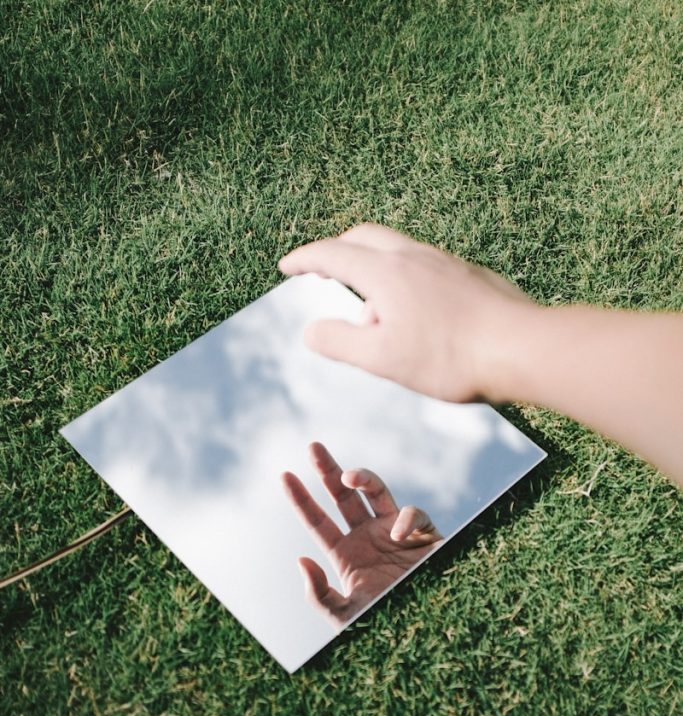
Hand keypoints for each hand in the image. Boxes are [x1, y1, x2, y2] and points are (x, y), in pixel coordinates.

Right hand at [278, 222, 538, 403]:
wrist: (521, 347)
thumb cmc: (451, 357)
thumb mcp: (383, 358)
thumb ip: (341, 342)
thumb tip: (312, 331)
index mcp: (386, 272)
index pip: (332, 255)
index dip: (305, 259)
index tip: (288, 266)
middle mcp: (415, 256)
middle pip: (365, 237)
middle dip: (338, 250)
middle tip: (324, 271)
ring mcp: (446, 262)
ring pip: (398, 251)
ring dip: (374, 269)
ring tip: (374, 315)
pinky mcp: (470, 275)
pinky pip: (425, 266)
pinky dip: (405, 278)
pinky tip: (416, 313)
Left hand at [282, 442, 442, 626]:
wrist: (427, 634)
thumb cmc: (384, 629)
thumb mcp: (345, 618)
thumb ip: (320, 595)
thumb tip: (301, 561)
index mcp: (346, 555)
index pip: (318, 521)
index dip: (301, 499)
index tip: (284, 476)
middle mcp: (369, 538)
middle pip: (344, 495)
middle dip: (328, 470)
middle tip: (313, 448)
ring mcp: (396, 533)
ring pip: (377, 491)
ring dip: (363, 477)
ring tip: (349, 477)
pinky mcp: (424, 536)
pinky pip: (413, 514)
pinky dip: (406, 519)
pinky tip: (399, 536)